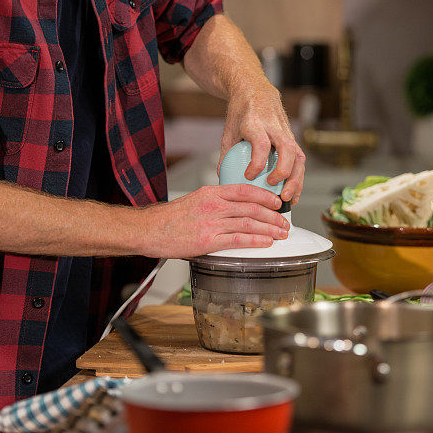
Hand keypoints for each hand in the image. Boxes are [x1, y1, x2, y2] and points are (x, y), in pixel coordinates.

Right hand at [138, 184, 289, 257]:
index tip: (276, 201)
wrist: (148, 230)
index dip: (265, 196)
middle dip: (273, 215)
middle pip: (252, 207)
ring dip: (269, 228)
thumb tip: (235, 208)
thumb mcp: (195, 200)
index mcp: (211, 193)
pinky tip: (266, 242)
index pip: (245, 190)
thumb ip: (215, 202)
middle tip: (284, 221)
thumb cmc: (169, 218)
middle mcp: (213, 205)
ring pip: (249, 222)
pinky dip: (256, 240)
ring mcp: (211, 223)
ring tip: (281, 233)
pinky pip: (238, 239)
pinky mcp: (208, 240)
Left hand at [219, 85, 305, 203]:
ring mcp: (286, 131)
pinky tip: (293, 192)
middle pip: (287, 149)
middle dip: (283, 172)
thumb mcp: (228, 130)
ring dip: (296, 179)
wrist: (255, 90)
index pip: (261, 144)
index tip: (248, 175)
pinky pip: (299, 159)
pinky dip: (298, 177)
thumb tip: (223, 178)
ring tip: (287, 198)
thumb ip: (226, 154)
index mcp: (255, 123)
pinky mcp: (292, 137)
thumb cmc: (241, 111)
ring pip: (298, 156)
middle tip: (274, 188)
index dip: (257, 163)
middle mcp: (274, 126)